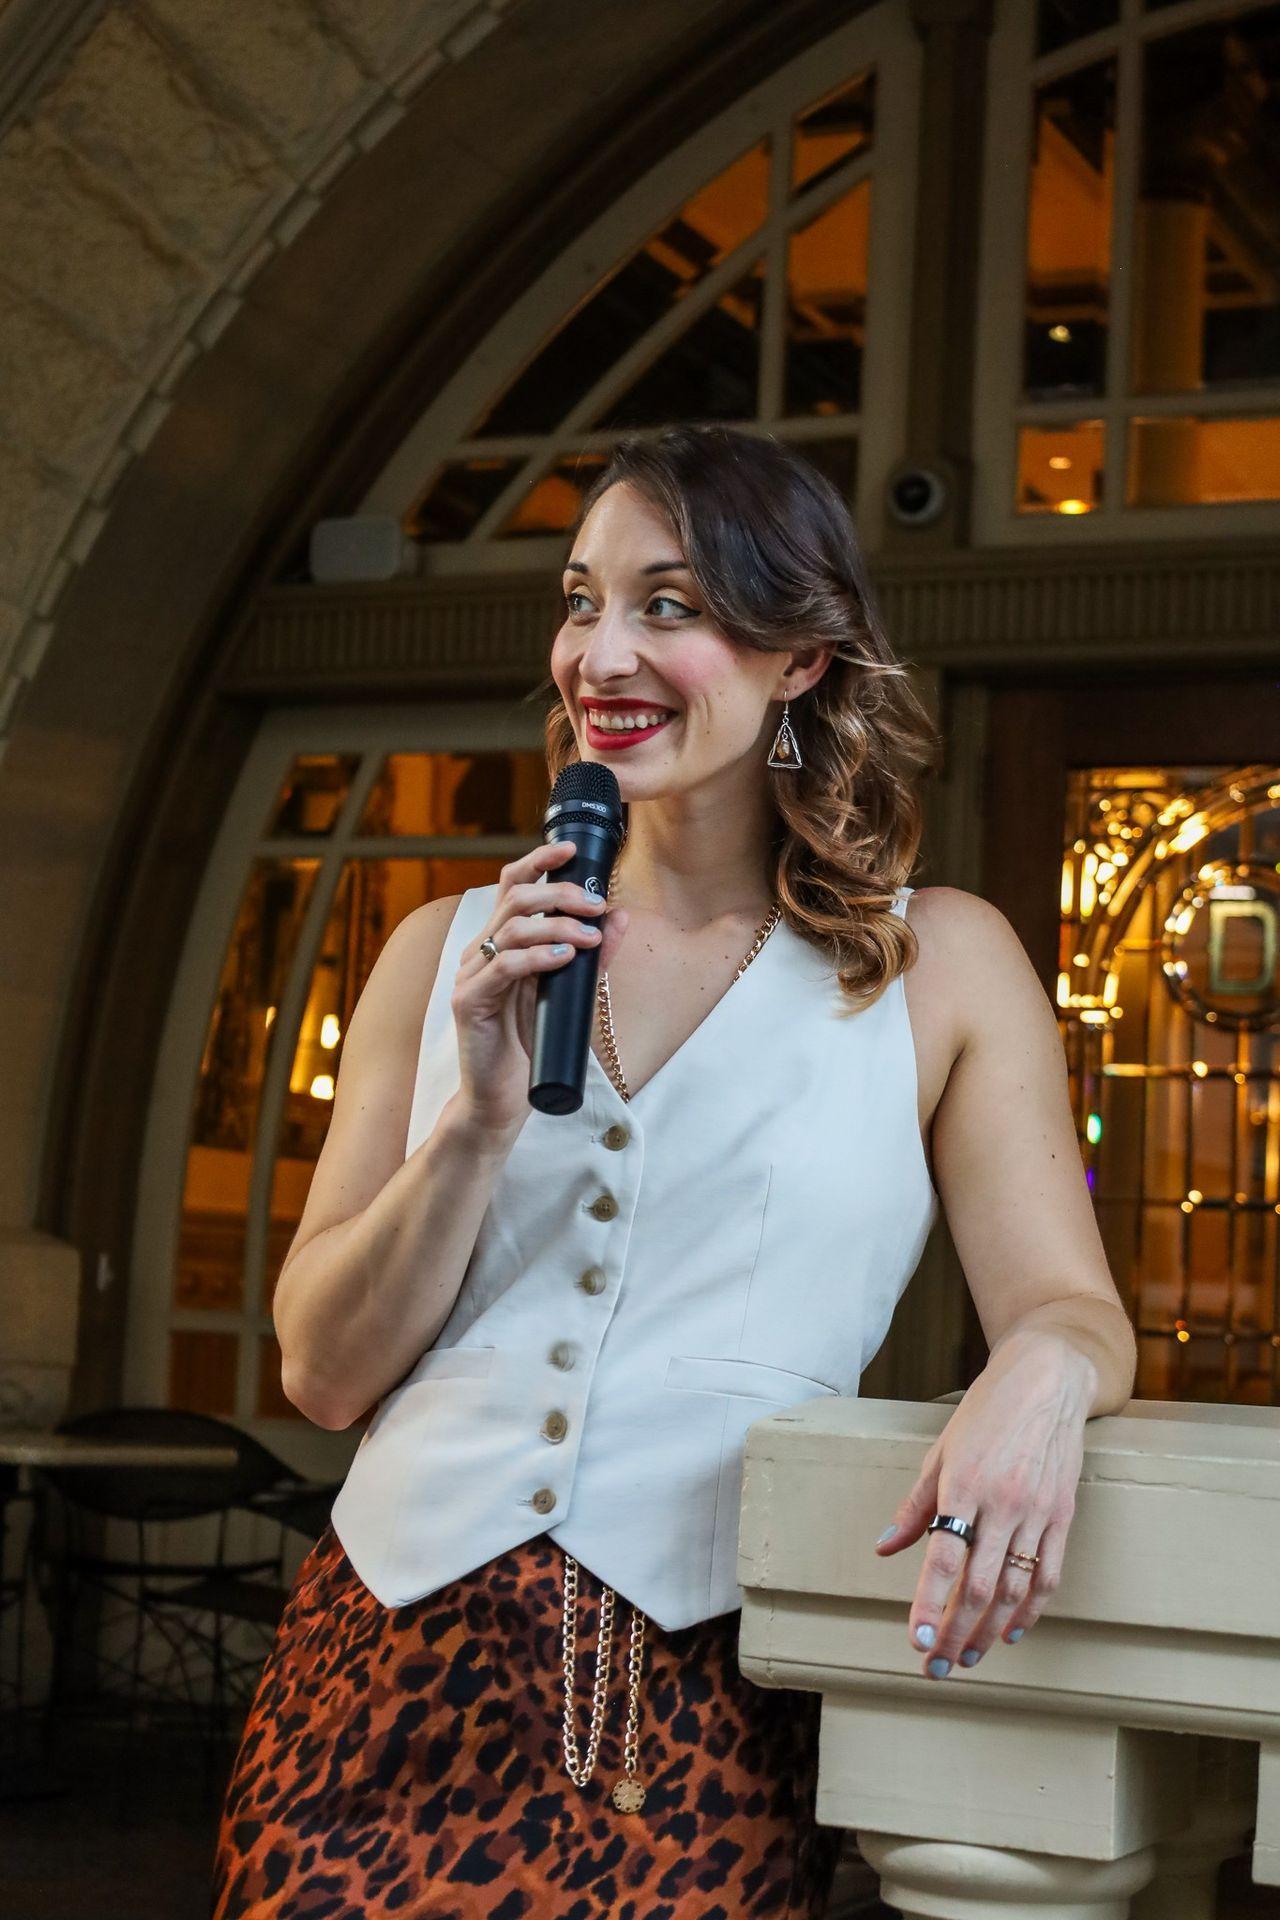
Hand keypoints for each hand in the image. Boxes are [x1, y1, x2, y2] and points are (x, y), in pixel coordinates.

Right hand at [451, 840, 628, 1134]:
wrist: (500, 1100)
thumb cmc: (532, 1046)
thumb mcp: (570, 995)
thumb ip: (591, 958)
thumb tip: (619, 917)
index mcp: (500, 944)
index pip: (512, 886)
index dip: (538, 861)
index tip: (572, 850)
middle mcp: (481, 952)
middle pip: (515, 899)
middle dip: (559, 893)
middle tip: (596, 903)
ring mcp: (471, 976)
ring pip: (512, 928)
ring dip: (556, 925)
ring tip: (590, 936)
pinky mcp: (468, 1002)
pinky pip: (504, 967)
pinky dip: (538, 958)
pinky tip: (564, 959)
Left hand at [873, 1329, 1094, 1678]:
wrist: (1048, 1381)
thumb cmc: (986, 1412)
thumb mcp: (941, 1451)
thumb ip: (914, 1506)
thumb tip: (884, 1550)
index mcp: (965, 1485)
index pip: (944, 1558)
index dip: (929, 1605)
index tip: (917, 1643)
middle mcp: (1004, 1504)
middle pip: (980, 1586)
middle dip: (955, 1633)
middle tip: (937, 1668)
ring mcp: (1039, 1513)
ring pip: (1016, 1590)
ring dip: (990, 1631)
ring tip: (968, 1657)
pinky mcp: (1064, 1517)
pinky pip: (1049, 1576)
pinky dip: (1031, 1611)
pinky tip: (1011, 1632)